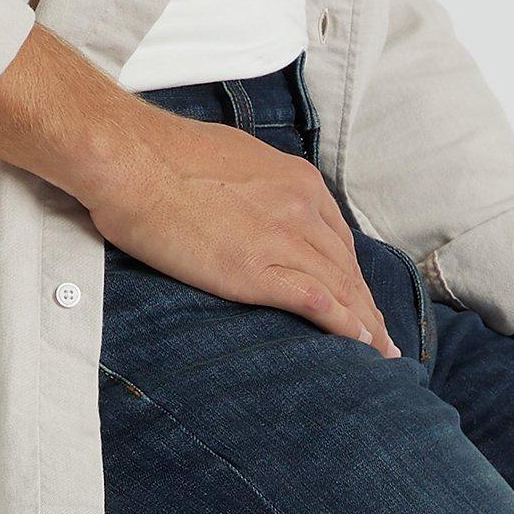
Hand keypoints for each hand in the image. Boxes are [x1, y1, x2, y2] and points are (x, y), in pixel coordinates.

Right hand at [89, 107, 400, 355]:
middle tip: (383, 338)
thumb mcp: (231, 163)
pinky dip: (346, 327)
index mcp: (296, 182)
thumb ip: (258, 189)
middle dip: (368, 305)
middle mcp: (300, 208)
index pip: (338, 238)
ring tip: (381, 354)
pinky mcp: (261, 270)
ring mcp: (283, 239)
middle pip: (347, 267)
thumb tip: (257, 206)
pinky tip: (360, 346)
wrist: (130, 159)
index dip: (354, 275)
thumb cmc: (164, 159)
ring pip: (342, 288)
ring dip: (367, 324)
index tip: (362, 298)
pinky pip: (320, 303)